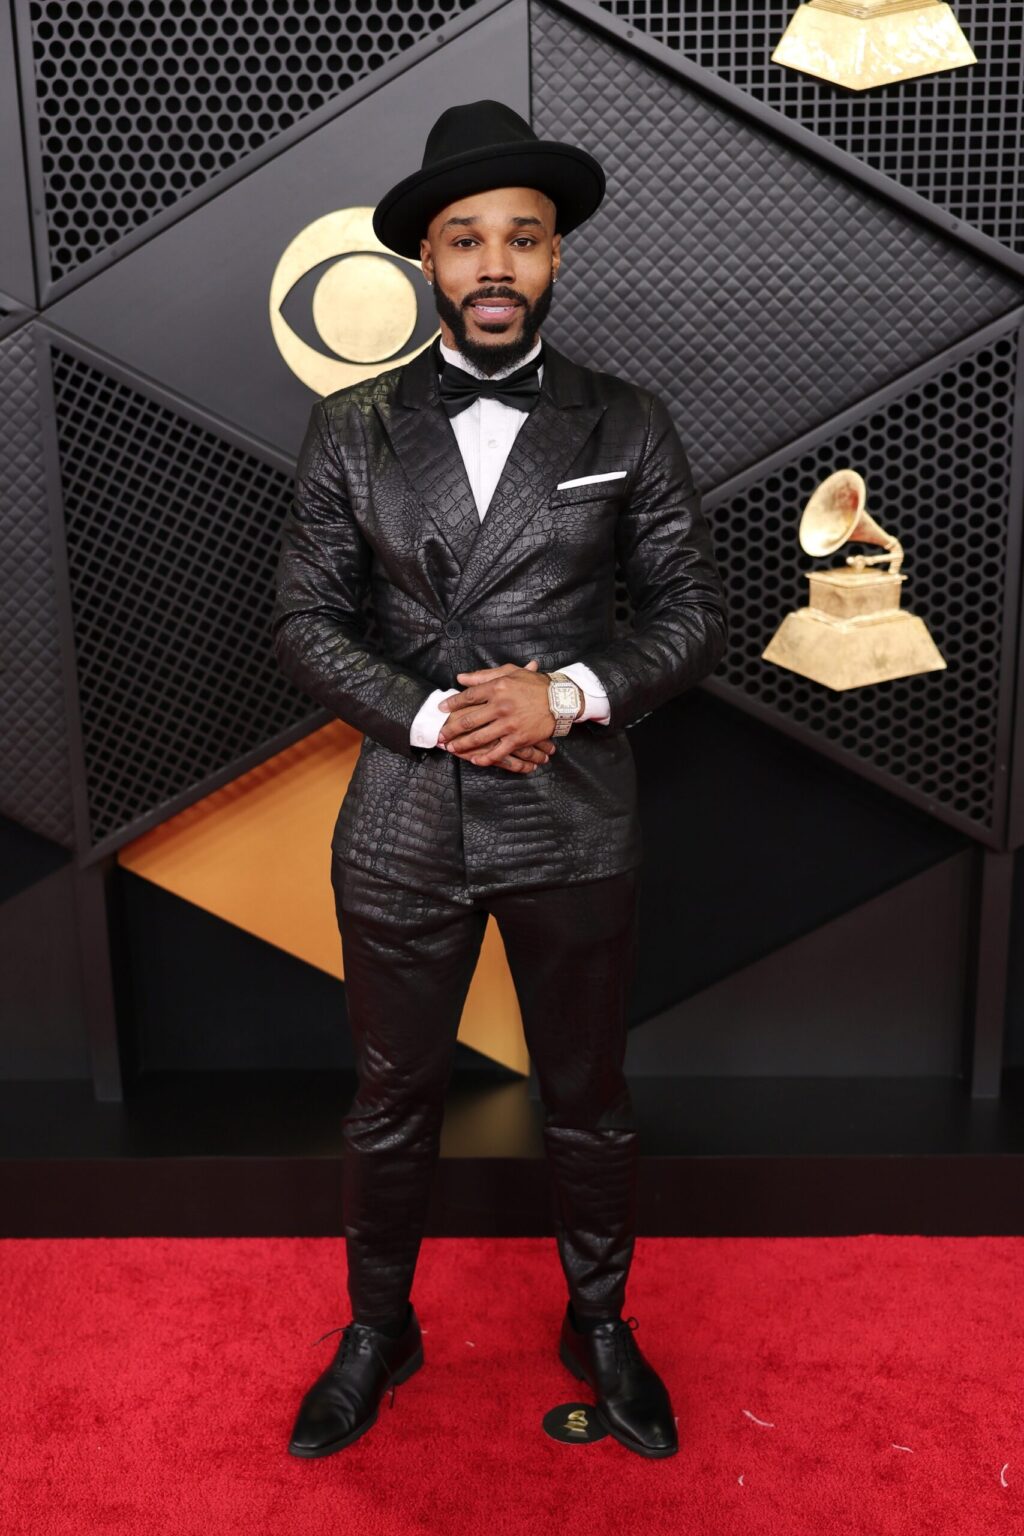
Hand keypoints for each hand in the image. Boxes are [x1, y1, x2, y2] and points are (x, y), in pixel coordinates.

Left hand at [439, 658, 559, 767]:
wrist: (560, 699)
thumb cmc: (534, 684)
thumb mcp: (510, 672)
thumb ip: (484, 676)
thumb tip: (461, 678)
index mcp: (497, 687)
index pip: (468, 696)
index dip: (452, 703)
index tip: (440, 710)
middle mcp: (500, 706)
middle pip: (469, 719)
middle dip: (451, 729)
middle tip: (440, 735)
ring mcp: (509, 724)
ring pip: (480, 737)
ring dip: (463, 744)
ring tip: (452, 748)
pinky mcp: (519, 738)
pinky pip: (499, 752)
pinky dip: (486, 758)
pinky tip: (475, 760)